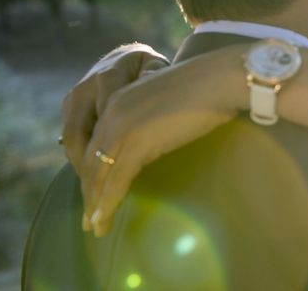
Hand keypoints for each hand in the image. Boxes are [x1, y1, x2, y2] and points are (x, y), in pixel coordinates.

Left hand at [79, 45, 247, 235]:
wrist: (219, 80)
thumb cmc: (207, 88)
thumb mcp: (168, 102)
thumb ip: (152, 117)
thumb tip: (156, 137)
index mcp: (117, 101)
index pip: (95, 144)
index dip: (93, 172)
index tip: (94, 194)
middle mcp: (111, 114)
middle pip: (91, 162)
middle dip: (89, 194)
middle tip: (88, 221)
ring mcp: (121, 128)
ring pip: (99, 175)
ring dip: (95, 205)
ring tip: (96, 228)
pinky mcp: (136, 144)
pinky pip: (116, 180)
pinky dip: (107, 204)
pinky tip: (102, 221)